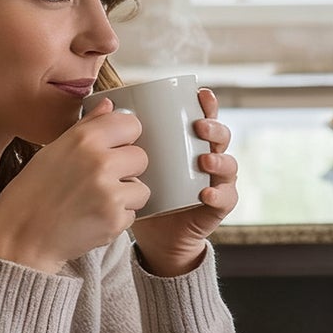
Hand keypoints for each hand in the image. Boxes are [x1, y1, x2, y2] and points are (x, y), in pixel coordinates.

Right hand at [0, 100, 148, 272]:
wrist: (20, 240)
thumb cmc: (31, 196)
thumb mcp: (52, 152)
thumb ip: (86, 128)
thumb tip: (109, 105)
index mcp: (83, 139)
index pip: (131, 124)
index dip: (123, 138)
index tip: (113, 149)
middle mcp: (100, 161)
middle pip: (141, 156)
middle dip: (126, 170)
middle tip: (99, 181)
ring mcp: (109, 192)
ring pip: (141, 188)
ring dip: (125, 196)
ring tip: (95, 202)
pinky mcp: (115, 219)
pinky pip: (133, 213)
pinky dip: (118, 218)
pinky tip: (93, 218)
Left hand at [131, 89, 238, 276]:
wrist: (156, 237)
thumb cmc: (145, 192)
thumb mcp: (134, 162)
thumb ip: (122, 136)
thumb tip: (104, 103)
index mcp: (191, 143)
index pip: (205, 117)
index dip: (208, 105)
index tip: (201, 95)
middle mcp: (209, 158)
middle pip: (222, 136)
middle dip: (215, 128)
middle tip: (199, 126)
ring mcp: (217, 182)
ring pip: (229, 164)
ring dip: (220, 159)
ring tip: (204, 160)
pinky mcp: (218, 206)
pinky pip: (226, 198)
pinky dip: (218, 194)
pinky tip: (206, 193)